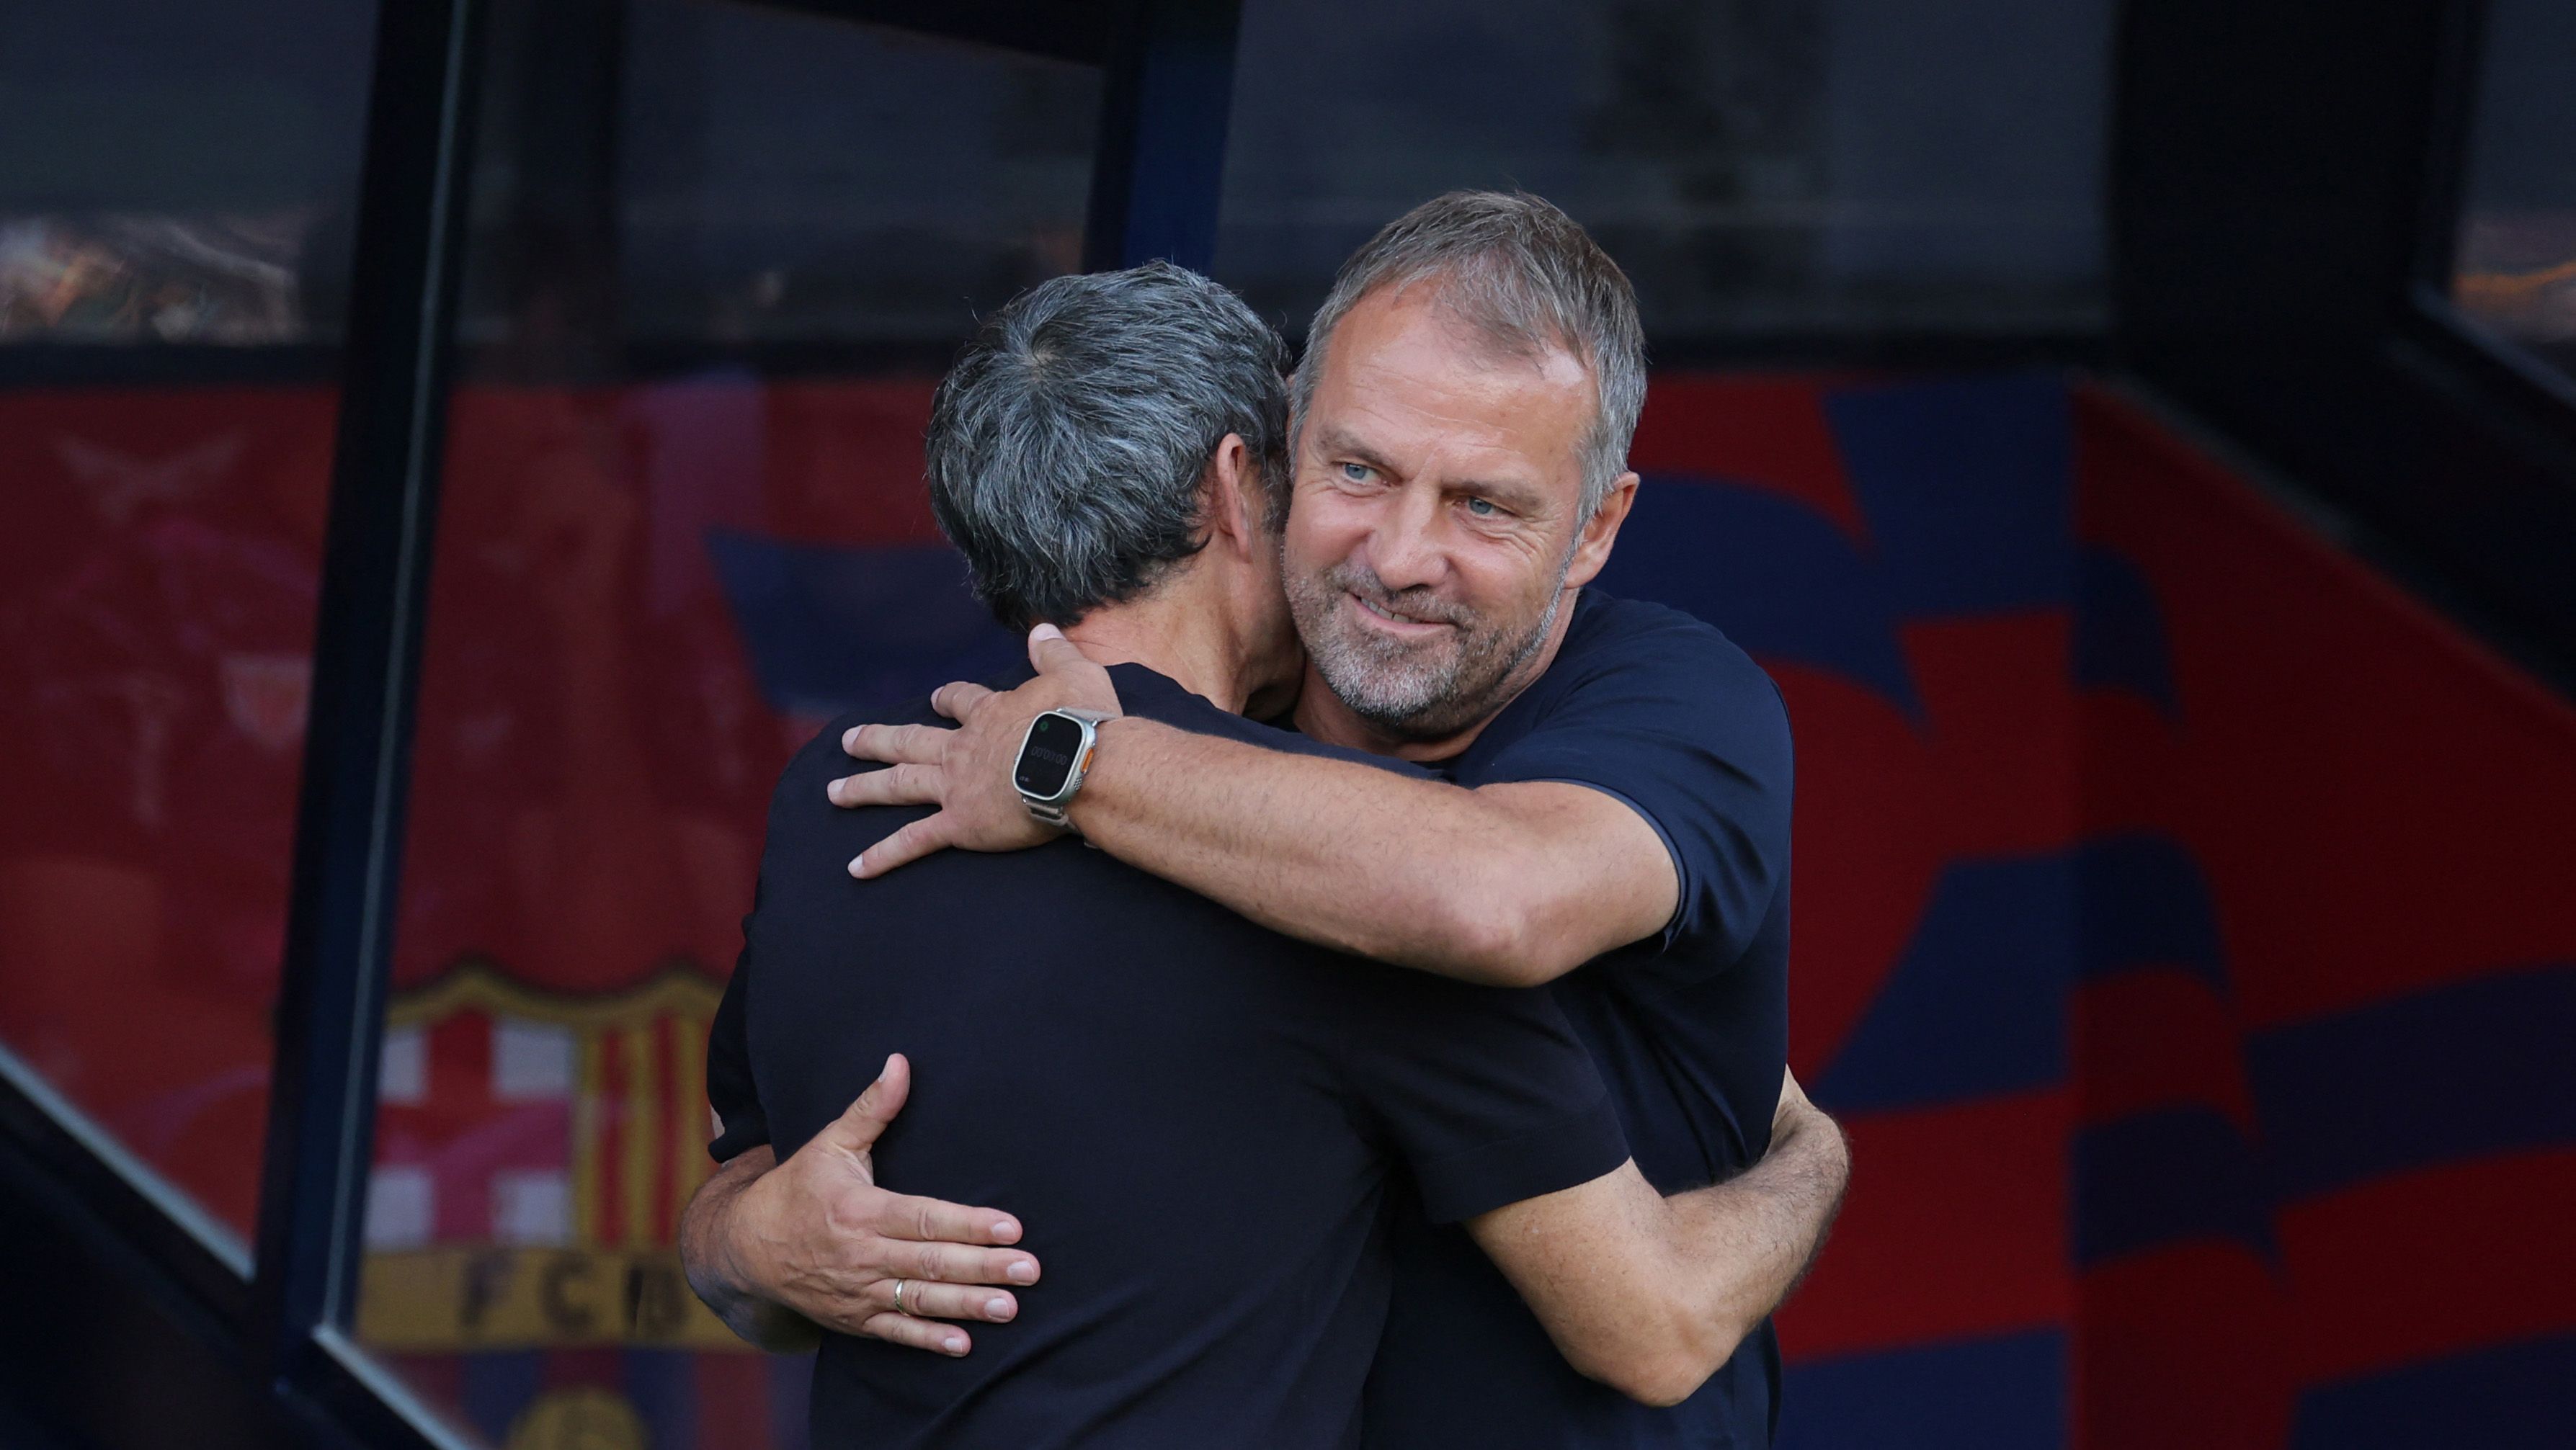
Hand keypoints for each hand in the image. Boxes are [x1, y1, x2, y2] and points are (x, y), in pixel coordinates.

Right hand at [722, 1054, 1039, 1354]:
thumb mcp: (830, 1143)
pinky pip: (895, 1333)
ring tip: (1009, 1307)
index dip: (968, 1224)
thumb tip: (900, 1062)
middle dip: (982, 1267)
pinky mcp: (854, 1320)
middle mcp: (861, 1254)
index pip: (924, 1217)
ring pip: (919, 1301)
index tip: (1011, 1227)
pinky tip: (963, 1344)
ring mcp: (857, 1292)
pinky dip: (927, 1341)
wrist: (745, 1248)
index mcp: (860, 1210)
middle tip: (1029, 1270)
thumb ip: (871, 1107)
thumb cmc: (797, 1188)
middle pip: (930, 1263)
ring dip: (966, 1306)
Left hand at [830, 624, 1121, 876]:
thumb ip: (1054, 651)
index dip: (946, 699)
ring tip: (833, 791)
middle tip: (849, 740)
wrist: (1080, 767)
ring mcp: (955, 787)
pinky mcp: (959, 824)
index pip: (959, 702)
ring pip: (899, 784)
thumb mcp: (1075, 673)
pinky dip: (883, 855)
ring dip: (863, 788)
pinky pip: (913, 841)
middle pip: (909, 740)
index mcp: (989, 715)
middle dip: (877, 739)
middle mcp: (962, 748)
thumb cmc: (1083, 723)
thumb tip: (1041, 628)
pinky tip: (855, 868)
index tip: (934, 698)